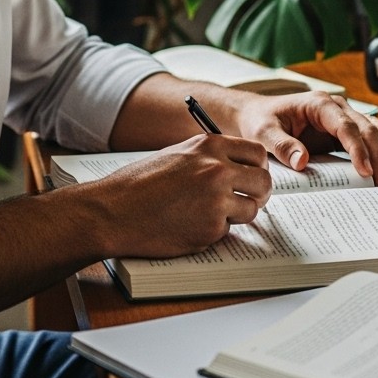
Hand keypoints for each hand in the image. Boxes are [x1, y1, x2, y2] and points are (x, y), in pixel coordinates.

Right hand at [89, 134, 270, 258]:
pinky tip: (190, 225)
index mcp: (210, 146)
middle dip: (259, 194)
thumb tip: (237, 167)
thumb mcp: (178, 154)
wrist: (113, 211)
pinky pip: (228, 230)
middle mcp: (218, 169)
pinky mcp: (211, 228)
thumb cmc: (139, 183)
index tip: (252, 177)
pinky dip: (214, 231)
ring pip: (252, 209)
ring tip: (210, 214)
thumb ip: (209, 157)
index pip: (257, 153)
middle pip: (264, 181)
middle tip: (248, 200)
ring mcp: (216, 200)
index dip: (258, 168)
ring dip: (238, 215)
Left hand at [233, 92, 377, 184]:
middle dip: (377, 156)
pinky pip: (369, 139)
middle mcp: (335, 108)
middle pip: (368, 128)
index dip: (358, 148)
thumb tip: (301, 161)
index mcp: (318, 104)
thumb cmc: (259, 119)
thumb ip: (281, 145)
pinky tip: (376, 173)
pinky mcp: (343, 132)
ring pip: (376, 130)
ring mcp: (342, 118)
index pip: (346, 125)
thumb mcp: (263, 132)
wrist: (256, 115)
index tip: (365, 171)